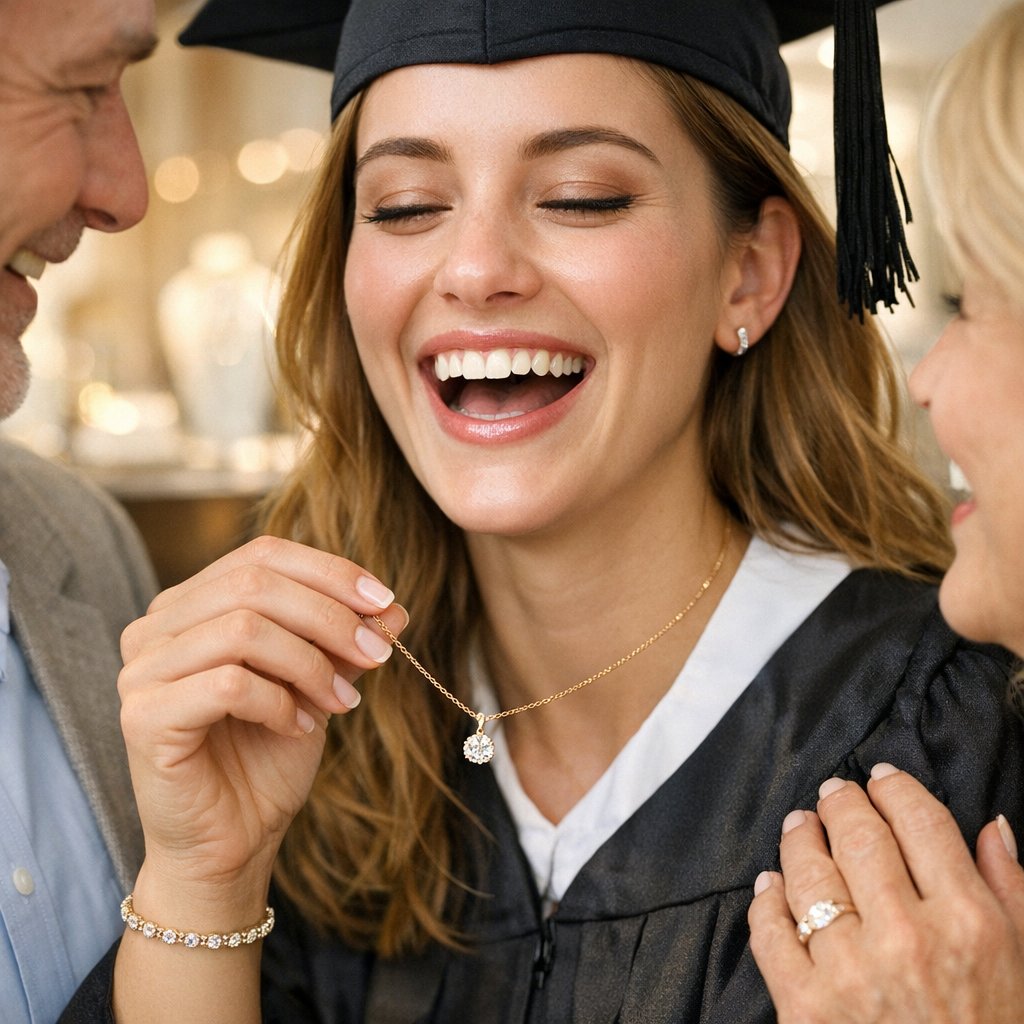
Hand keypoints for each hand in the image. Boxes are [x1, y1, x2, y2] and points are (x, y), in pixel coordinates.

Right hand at [118, 536, 407, 895]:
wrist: (232, 843)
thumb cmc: (267, 757)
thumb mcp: (318, 683)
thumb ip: (343, 641)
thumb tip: (395, 609)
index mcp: (191, 604)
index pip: (263, 554)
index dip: (330, 571)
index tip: (387, 603)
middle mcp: (156, 627)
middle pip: (254, 582)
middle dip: (330, 616)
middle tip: (377, 654)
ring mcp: (141, 670)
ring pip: (243, 629)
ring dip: (311, 663)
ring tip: (341, 702)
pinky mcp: (143, 716)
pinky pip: (229, 684)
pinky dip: (280, 702)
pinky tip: (299, 728)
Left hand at [748, 765, 1023, 1023]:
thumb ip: (1011, 891)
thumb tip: (992, 826)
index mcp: (969, 924)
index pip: (920, 823)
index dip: (896, 789)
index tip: (881, 778)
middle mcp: (907, 938)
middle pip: (859, 836)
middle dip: (841, 802)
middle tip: (833, 792)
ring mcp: (850, 972)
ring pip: (808, 874)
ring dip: (799, 839)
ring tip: (800, 825)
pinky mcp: (804, 1008)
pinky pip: (769, 934)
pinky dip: (765, 901)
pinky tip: (770, 885)